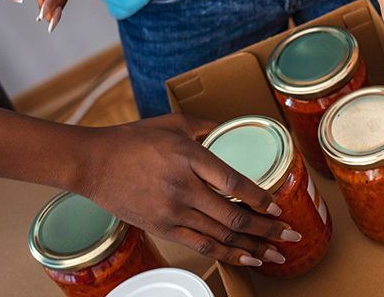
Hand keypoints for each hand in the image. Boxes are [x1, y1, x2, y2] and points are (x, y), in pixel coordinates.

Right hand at [75, 114, 296, 266]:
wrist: (91, 163)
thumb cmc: (132, 139)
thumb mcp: (172, 123)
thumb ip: (205, 125)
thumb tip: (231, 127)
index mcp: (190, 157)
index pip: (235, 183)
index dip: (260, 199)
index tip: (279, 207)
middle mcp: (184, 187)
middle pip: (234, 216)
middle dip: (268, 229)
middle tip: (292, 236)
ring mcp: (172, 211)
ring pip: (222, 235)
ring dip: (254, 247)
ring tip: (277, 254)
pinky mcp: (163, 228)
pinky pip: (202, 246)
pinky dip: (228, 255)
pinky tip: (248, 259)